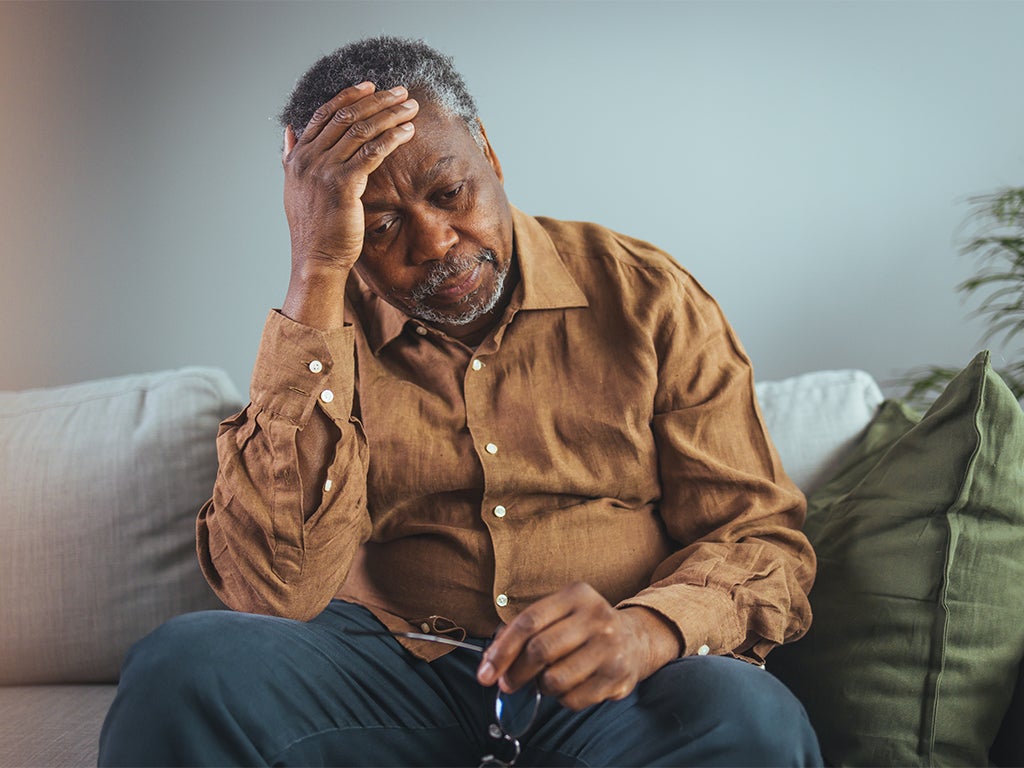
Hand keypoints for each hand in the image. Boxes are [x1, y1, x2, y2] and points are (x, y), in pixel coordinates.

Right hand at [280, 82, 418, 326]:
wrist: (315, 260)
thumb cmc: (314, 229)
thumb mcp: (295, 188)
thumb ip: (291, 158)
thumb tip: (289, 133)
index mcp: (297, 156)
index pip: (324, 114)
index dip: (349, 97)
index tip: (371, 87)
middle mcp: (308, 158)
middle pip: (346, 117)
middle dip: (377, 101)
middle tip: (401, 92)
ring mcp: (323, 170)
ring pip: (361, 130)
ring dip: (389, 115)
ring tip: (411, 107)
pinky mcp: (342, 184)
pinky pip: (372, 152)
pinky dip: (392, 138)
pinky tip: (408, 132)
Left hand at [476, 582, 681, 710]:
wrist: (636, 639)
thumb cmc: (584, 627)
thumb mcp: (559, 614)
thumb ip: (524, 630)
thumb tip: (491, 661)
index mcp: (576, 595)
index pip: (529, 622)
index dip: (502, 650)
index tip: (486, 672)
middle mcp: (596, 617)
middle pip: (540, 650)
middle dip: (515, 673)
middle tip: (507, 684)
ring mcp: (609, 647)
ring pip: (555, 679)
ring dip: (542, 686)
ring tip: (547, 679)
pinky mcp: (617, 676)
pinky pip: (573, 699)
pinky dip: (562, 699)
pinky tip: (569, 686)